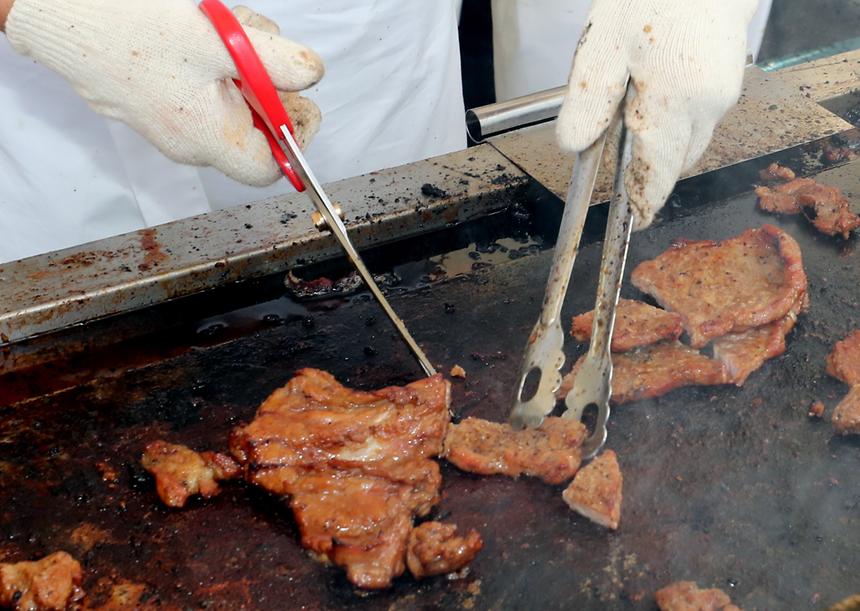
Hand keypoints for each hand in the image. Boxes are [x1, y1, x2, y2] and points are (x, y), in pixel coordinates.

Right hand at [5, 0, 323, 185]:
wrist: (65, 19)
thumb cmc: (132, 32)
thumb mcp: (221, 42)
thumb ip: (277, 63)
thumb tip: (314, 77)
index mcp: (210, 140)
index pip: (271, 168)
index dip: (295, 139)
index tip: (299, 100)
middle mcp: (191, 143)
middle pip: (255, 130)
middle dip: (269, 87)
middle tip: (261, 52)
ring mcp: (172, 124)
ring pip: (232, 103)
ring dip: (244, 66)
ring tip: (227, 30)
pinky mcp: (159, 104)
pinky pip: (205, 92)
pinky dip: (217, 63)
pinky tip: (206, 33)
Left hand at [556, 0, 757, 228]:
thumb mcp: (602, 45)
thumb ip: (588, 100)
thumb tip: (574, 145)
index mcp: (677, 102)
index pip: (659, 175)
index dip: (645, 204)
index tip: (636, 221)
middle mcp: (710, 104)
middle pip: (676, 161)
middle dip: (649, 169)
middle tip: (618, 161)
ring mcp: (725, 91)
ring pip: (690, 139)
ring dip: (662, 141)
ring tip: (632, 115)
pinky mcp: (729, 77)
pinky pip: (700, 115)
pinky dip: (675, 117)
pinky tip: (654, 91)